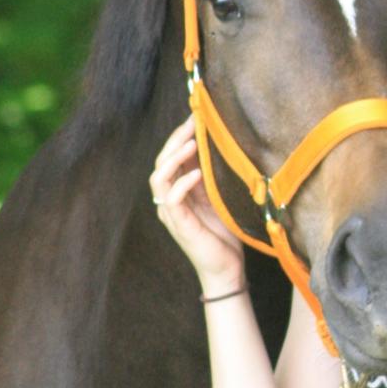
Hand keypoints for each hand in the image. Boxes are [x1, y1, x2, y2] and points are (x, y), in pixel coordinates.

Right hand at [149, 116, 244, 292]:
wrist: (227, 270)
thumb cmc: (224, 235)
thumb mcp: (218, 198)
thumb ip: (211, 176)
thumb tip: (215, 146)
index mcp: (177, 193)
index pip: (170, 158)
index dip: (179, 136)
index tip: (196, 117)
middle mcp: (169, 202)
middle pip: (161, 163)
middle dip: (175, 140)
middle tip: (193, 122)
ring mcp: (171, 214)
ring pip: (159, 178)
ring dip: (174, 158)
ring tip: (192, 142)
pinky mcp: (180, 226)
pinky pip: (172, 200)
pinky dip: (183, 183)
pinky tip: (198, 173)